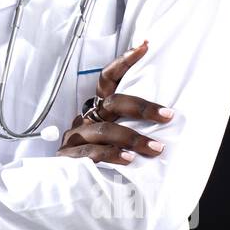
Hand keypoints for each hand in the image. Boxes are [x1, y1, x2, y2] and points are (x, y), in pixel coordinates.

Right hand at [56, 39, 175, 165]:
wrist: (60, 182)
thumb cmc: (97, 157)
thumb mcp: (115, 138)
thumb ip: (132, 127)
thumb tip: (169, 120)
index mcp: (97, 110)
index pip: (108, 79)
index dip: (124, 62)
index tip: (144, 46)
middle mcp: (86, 119)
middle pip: (112, 104)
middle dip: (141, 108)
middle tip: (167, 115)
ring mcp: (76, 136)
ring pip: (104, 130)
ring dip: (133, 138)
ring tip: (156, 148)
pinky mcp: (68, 156)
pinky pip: (91, 152)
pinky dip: (111, 154)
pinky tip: (128, 160)